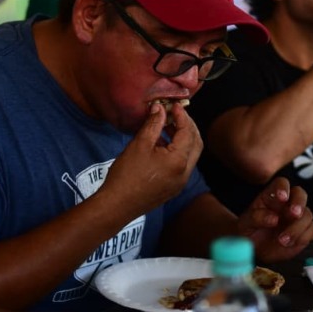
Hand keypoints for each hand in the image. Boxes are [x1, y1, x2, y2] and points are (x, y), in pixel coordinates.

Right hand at [99, 102, 201, 217]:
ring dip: (183, 139)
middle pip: (196, 143)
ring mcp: (180, 182)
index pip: (188, 132)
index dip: (183, 116)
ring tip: (167, 127)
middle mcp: (185, 173)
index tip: (175, 105)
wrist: (116, 206)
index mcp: (179, 161)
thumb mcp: (139, 144)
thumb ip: (153, 124)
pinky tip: (162, 144)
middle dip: (188, 126)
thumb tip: (161, 108)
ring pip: (191, 155)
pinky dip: (178, 151)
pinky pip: (182, 165)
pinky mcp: (173, 188)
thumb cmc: (126, 175)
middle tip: (176, 115)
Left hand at [237, 178, 312, 263]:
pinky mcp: (304, 231)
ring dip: (297, 227)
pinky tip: (290, 244)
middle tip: (294, 214)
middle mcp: (287, 203)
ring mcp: (297, 217)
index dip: (283, 188)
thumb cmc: (248, 232)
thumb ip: (256, 218)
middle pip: (300, 194)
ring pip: (307, 215)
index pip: (281, 183)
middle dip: (299, 203)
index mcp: (272, 195)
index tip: (282, 197)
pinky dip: (303, 237)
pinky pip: (311, 230)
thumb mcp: (244, 224)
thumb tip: (273, 218)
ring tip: (282, 240)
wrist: (254, 249)